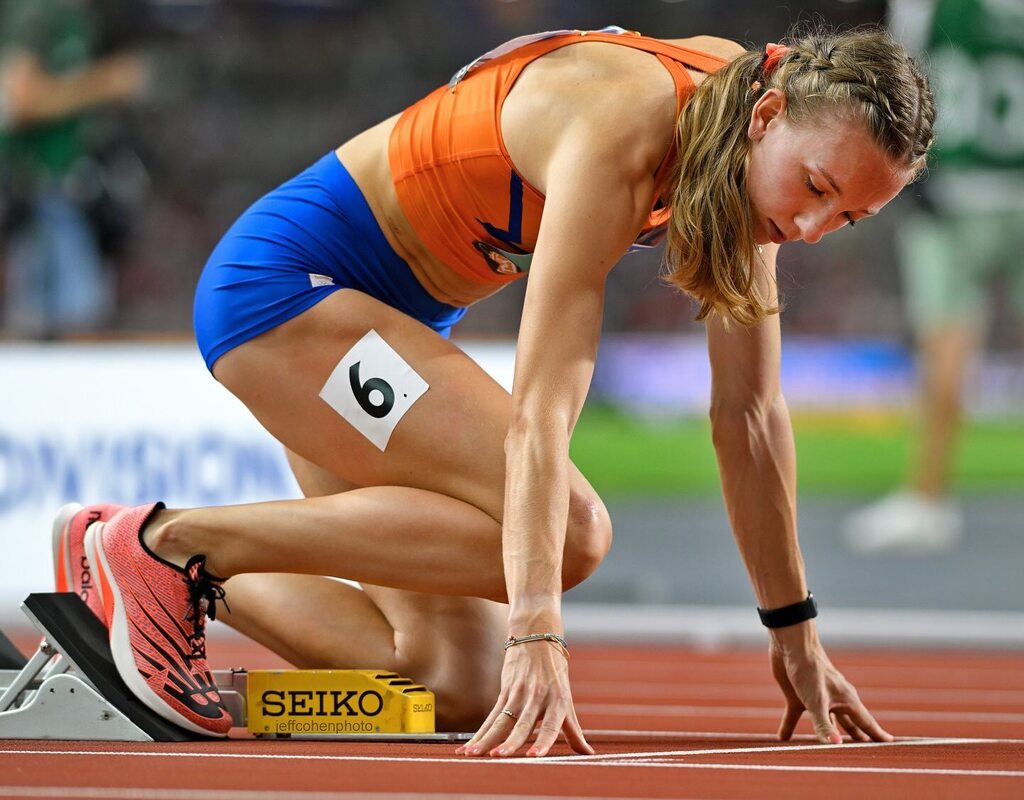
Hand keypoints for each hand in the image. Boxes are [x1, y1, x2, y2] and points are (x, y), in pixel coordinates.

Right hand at [456, 639, 593, 757]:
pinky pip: (491, 715)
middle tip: (499, 756)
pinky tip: (469, 747)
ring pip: (501, 720)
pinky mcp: (505, 690)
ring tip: (474, 754)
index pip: (550, 725)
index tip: (534, 755)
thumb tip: (589, 754)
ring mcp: (519, 692)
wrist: (537, 633)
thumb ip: (574, 729)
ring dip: (487, 738)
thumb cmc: (555, 671)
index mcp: (558, 700)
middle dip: (511, 741)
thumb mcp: (565, 697)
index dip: (543, 740)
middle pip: (522, 723)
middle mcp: (538, 697)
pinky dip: (480, 732)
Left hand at [769, 623, 892, 743]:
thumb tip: (836, 746)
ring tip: (836, 750)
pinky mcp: (798, 696)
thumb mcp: (816, 701)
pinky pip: (794, 716)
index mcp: (846, 701)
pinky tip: (783, 738)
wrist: (791, 646)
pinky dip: (789, 727)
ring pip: (827, 721)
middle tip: (868, 751)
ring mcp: (816, 698)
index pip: (866, 723)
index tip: (891, 744)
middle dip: (858, 738)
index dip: (878, 735)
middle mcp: (834, 701)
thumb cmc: (809, 670)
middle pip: (849, 724)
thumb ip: (825, 725)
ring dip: (829, 734)